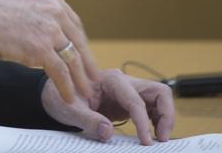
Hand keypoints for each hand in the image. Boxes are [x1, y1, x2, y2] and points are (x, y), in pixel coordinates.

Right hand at [0, 0, 98, 103]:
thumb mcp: (26, 2)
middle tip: (94, 76)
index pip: (74, 23)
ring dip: (80, 78)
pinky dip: (66, 86)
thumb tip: (51, 34)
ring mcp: (50, 30)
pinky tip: (68, 95)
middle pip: (78, 41)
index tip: (85, 55)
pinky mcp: (41, 48)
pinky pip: (60, 71)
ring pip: (72, 58)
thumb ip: (41, 14)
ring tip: (85, 91)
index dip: (81, 42)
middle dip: (87, 62)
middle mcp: (56, 12)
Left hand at [41, 69, 174, 145]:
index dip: (143, 122)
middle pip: (158, 91)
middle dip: (166, 114)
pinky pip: (151, 108)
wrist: (55, 93)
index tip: (145, 142)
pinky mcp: (128, 102)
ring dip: (164, 117)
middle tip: (161, 138)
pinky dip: (156, 120)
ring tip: (159, 138)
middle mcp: (123, 82)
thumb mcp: (69, 109)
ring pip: (159, 98)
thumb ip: (88, 120)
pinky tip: (150, 134)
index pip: (135, 100)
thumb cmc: (60, 97)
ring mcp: (128, 91)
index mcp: (110, 80)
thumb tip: (107, 132)